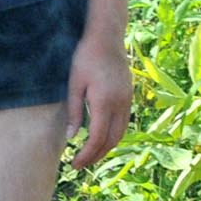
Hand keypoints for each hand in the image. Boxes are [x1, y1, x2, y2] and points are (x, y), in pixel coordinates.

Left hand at [64, 24, 131, 170]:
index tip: (74, 164)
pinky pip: (123, 123)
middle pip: (111, 140)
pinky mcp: (129, 95)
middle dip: (96, 155)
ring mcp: (127, 100)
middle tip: (80, 164)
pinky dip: (112, 135)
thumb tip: (71, 137)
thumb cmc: (85, 57)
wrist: (106, 37)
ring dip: (106, 147)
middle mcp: (120, 103)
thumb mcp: (74, 84)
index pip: (96, 138)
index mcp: (104, 102)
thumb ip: (74, 111)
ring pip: (120, 133)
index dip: (86, 154)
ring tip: (89, 155)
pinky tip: (100, 138)